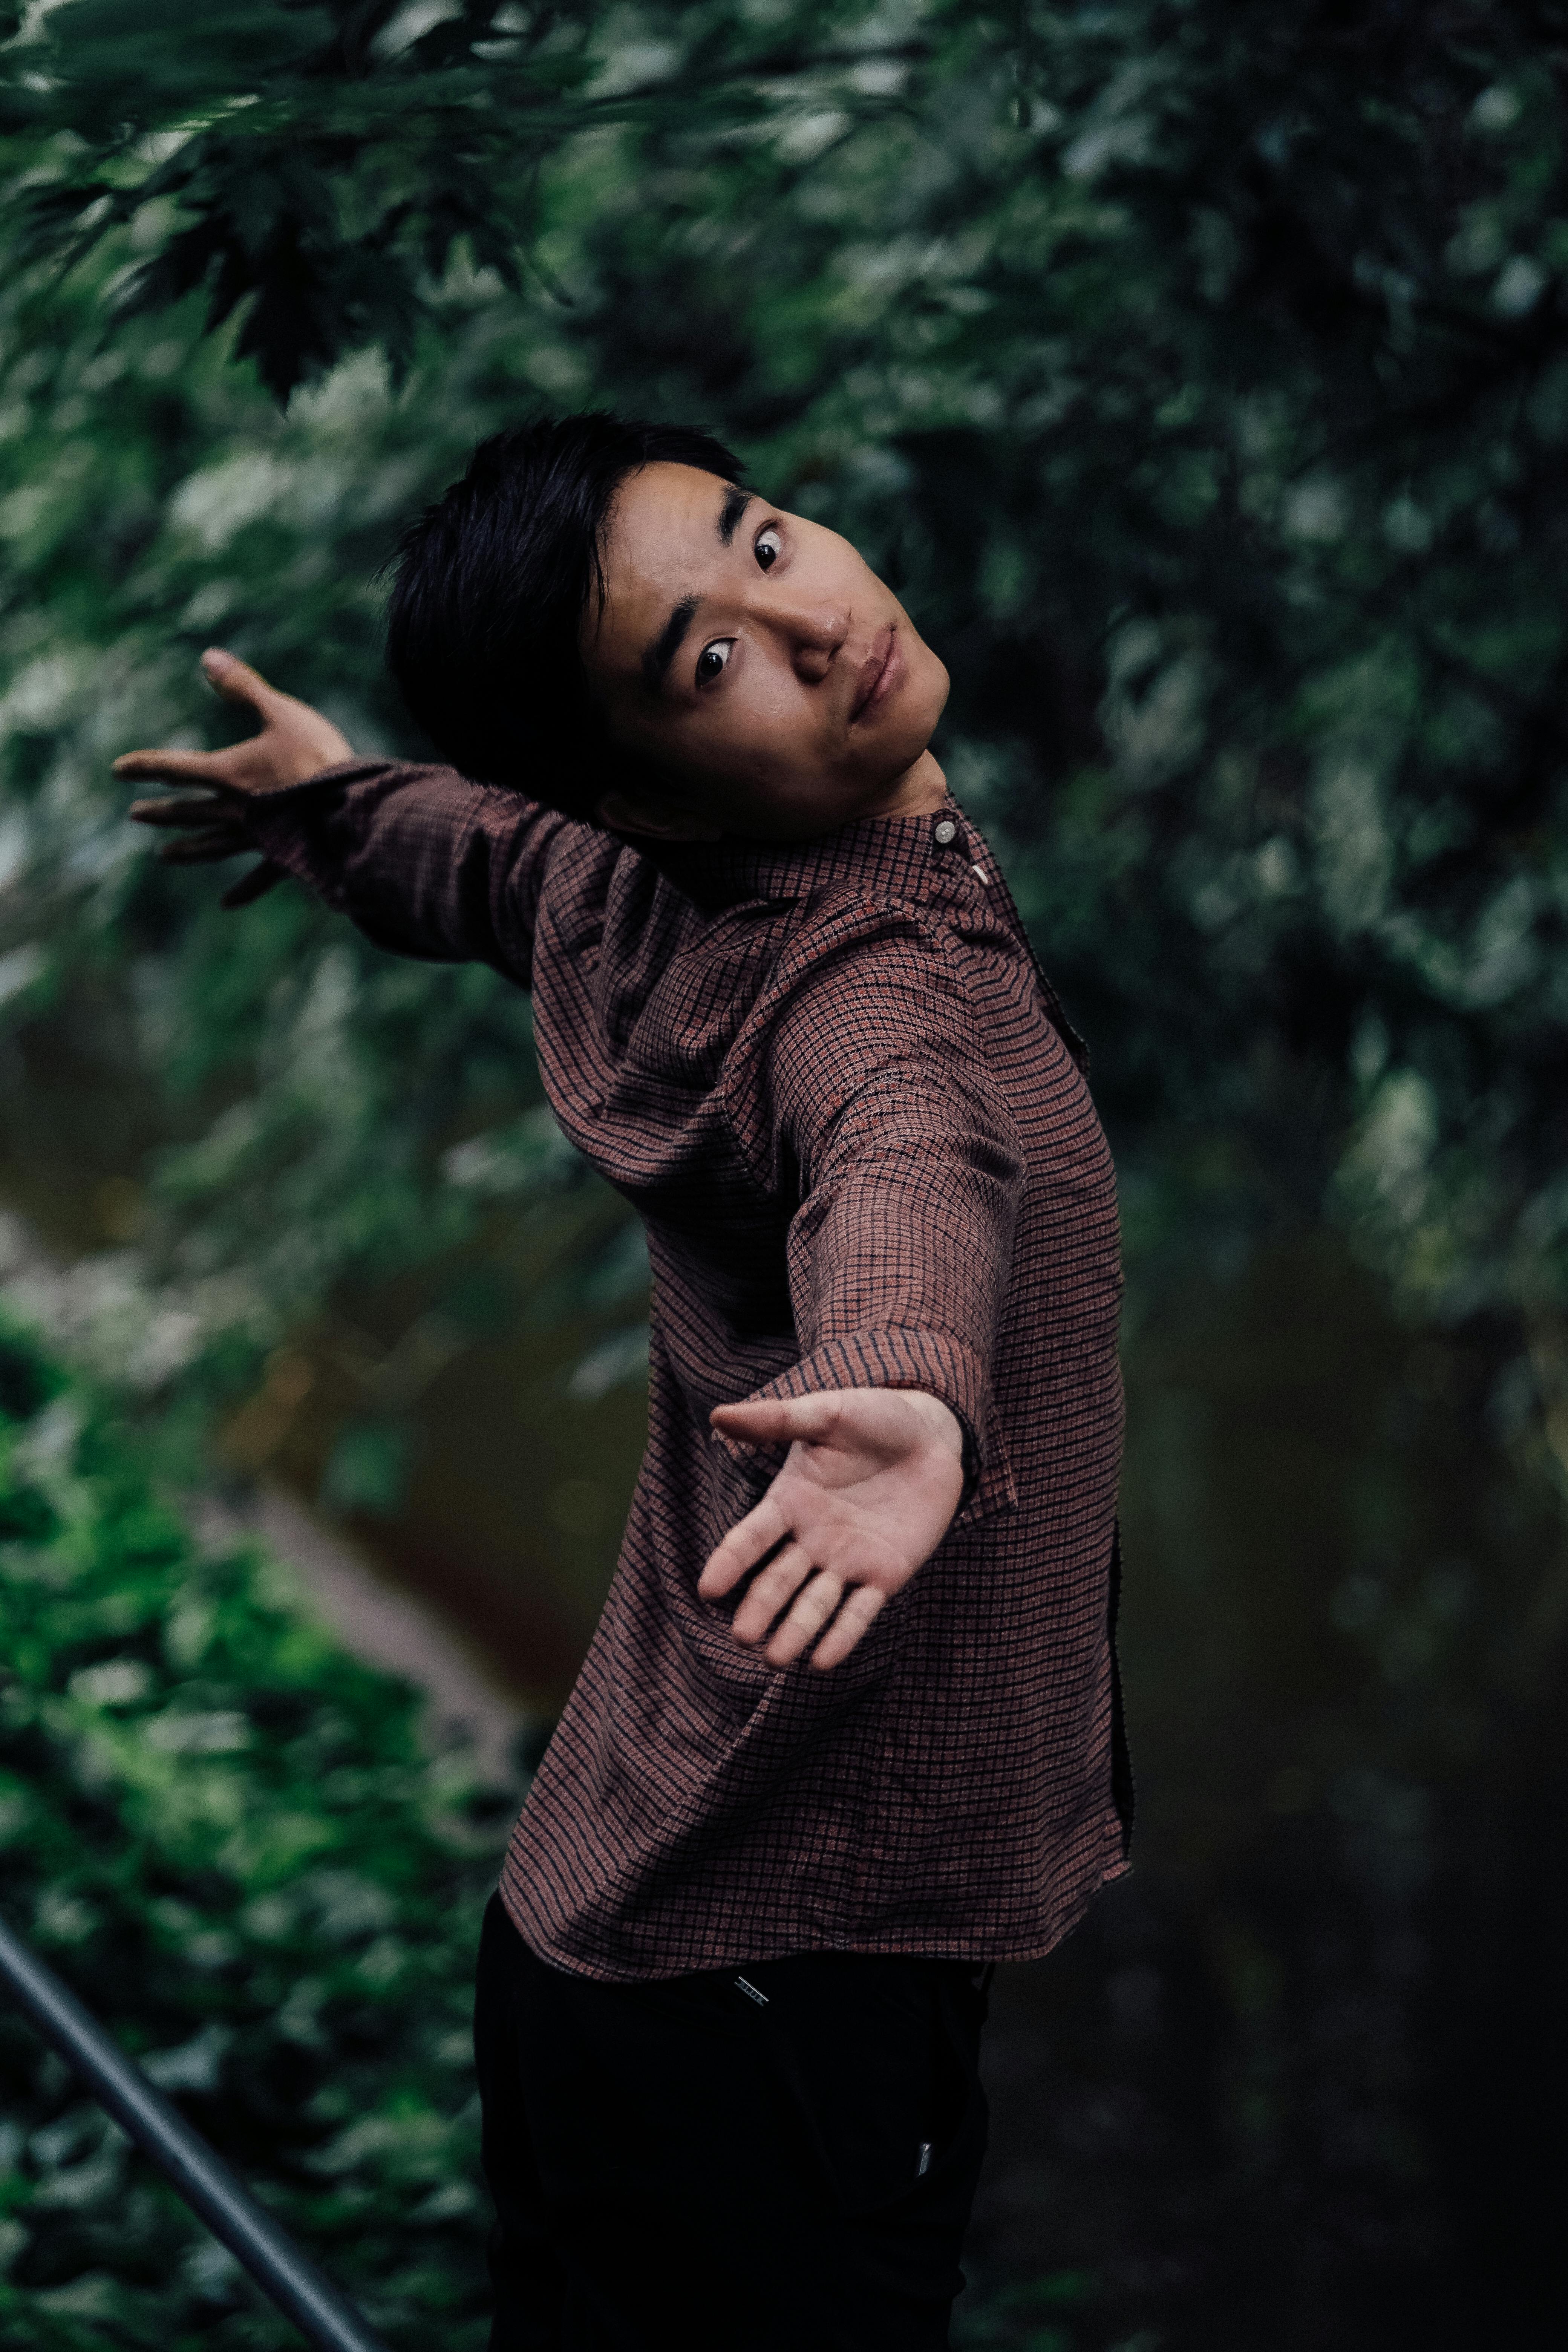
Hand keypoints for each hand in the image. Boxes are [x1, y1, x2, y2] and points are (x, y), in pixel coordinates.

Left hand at [115, 648, 353, 907]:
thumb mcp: (281, 712)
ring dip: (187, 849)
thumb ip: (244, 687)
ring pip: (213, 844)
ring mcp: (259, 837)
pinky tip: (226, 903)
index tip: (119, 769)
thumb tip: (208, 658)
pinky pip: (257, 877)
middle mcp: (236, 810)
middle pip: (189, 810)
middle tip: (134, 816)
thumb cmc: (318, 757)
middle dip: (161, 811)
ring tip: (164, 855)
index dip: (145, 766)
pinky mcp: (285, 856)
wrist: (352, 806)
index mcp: (229, 774)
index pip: (176, 768)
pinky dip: (242, 890)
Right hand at [698, 1387, 964, 1671]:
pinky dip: (843, 1636)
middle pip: (778, 1581)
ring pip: (814, 1603)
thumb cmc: (875, 1419)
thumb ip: (777, 1419)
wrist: (934, 1437)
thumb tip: (718, 1415)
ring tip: (776, 1660)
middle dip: (760, 1608)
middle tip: (743, 1636)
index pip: (751, 1538)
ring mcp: (847, 1560)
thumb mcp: (828, 1414)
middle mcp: (811, 1539)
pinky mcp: (885, 1575)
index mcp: (789, 1502)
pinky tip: (823, 1661)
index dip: (730, 1562)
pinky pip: (860, 1611)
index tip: (708, 1589)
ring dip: (795, 1631)